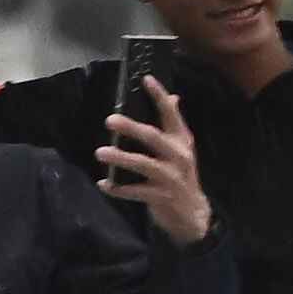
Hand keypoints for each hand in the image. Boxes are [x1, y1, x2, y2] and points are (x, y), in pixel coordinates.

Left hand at [100, 77, 213, 246]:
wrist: (193, 214)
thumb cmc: (182, 176)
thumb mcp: (182, 150)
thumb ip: (174, 125)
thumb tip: (174, 97)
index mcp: (182, 141)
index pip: (171, 114)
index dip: (159, 96)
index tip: (145, 79)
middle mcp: (179, 156)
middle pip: (153, 138)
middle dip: (131, 128)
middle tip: (110, 120)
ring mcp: (170, 178)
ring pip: (143, 165)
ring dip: (120, 158)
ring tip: (100, 152)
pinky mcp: (161, 197)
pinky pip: (135, 192)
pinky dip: (118, 189)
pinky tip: (103, 183)